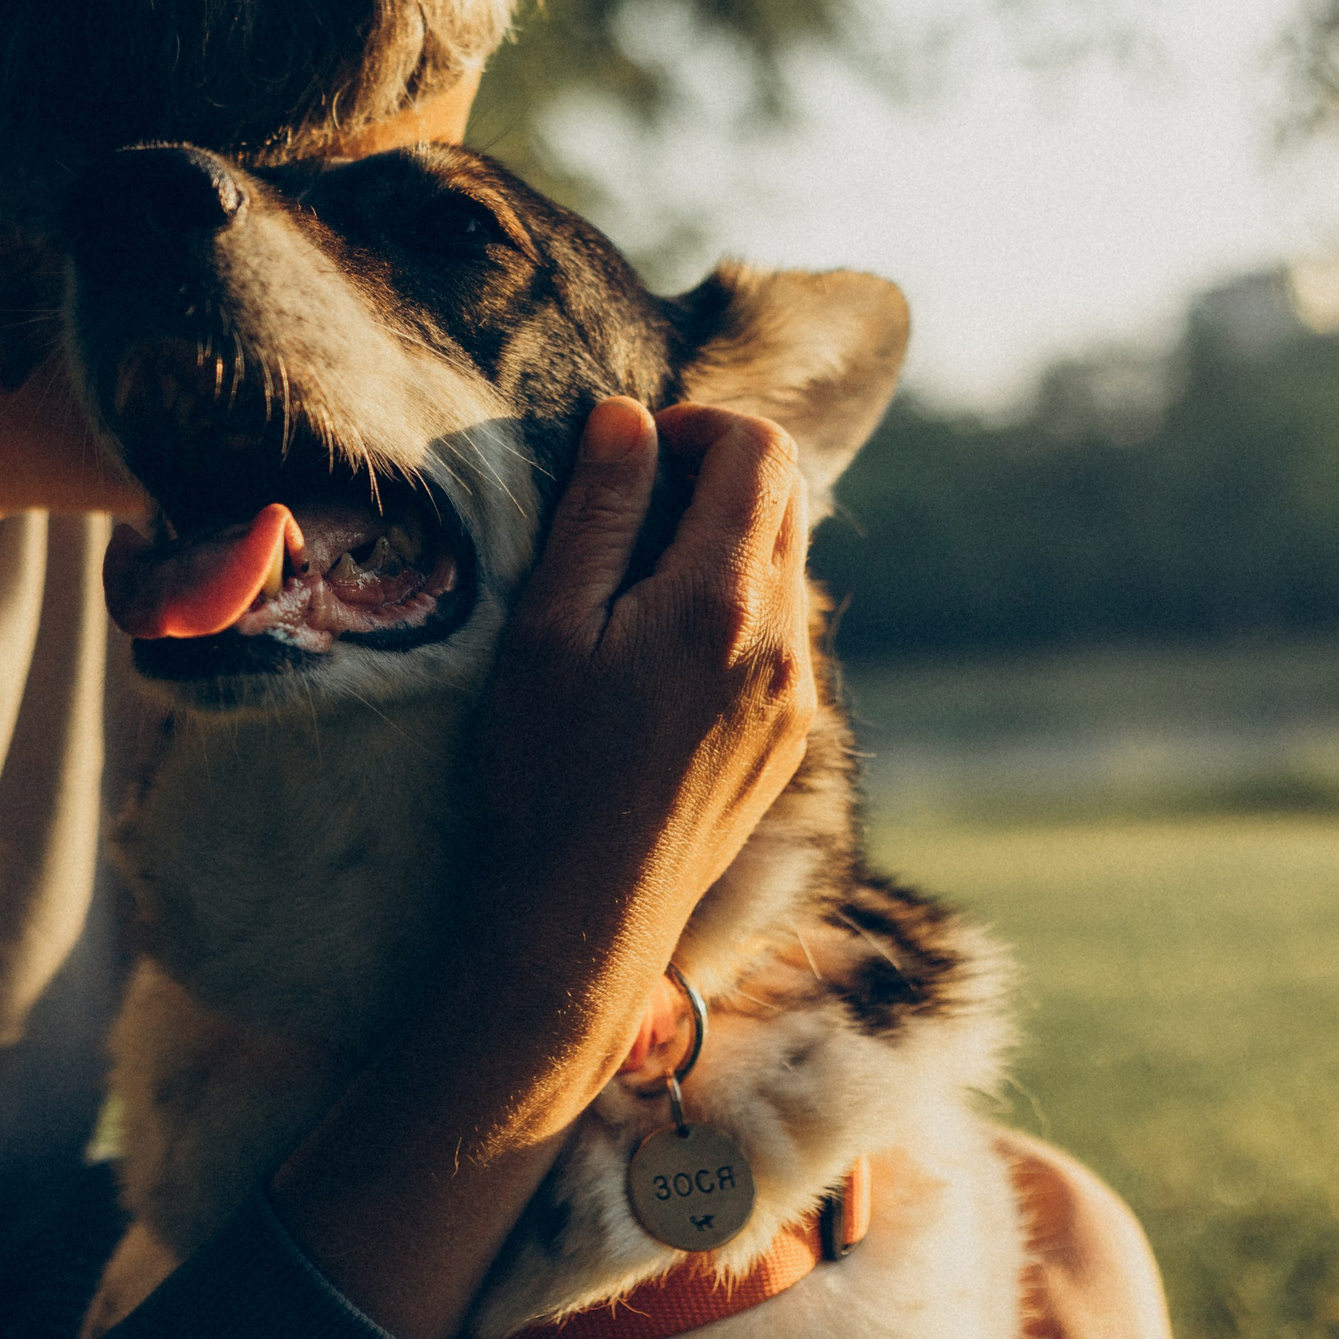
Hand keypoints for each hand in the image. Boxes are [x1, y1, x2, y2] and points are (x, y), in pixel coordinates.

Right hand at [267, 397, 813, 1338]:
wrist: (579, 920)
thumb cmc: (542, 771)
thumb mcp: (546, 627)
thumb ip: (596, 513)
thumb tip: (626, 418)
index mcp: (720, 601)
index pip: (759, 450)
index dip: (696, 425)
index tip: (631, 456)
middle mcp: (783, 643)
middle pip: (785, 499)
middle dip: (714, 474)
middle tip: (627, 509)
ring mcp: (796, 695)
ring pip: (788, 566)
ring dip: (724, 541)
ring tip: (634, 586)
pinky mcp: (790, 739)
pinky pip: (783, 633)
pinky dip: (734, 606)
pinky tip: (659, 654)